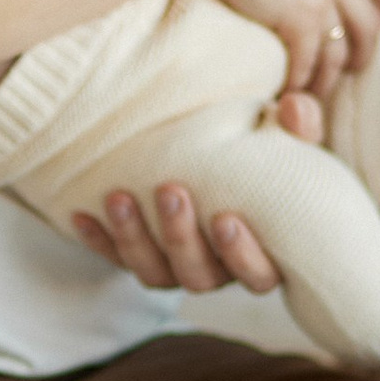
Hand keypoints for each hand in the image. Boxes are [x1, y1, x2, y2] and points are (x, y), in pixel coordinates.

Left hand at [70, 152, 379, 297]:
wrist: (240, 175)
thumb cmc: (278, 168)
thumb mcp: (295, 148)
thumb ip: (299, 129)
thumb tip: (292, 105)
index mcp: (265, 255)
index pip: (259, 274)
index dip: (242, 255)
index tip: (226, 218)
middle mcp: (222, 271)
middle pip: (198, 275)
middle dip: (180, 237)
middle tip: (169, 190)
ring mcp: (180, 268)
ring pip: (155, 273)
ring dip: (133, 238)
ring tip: (117, 197)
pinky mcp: (146, 258)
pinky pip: (119, 260)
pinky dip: (99, 241)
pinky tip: (79, 213)